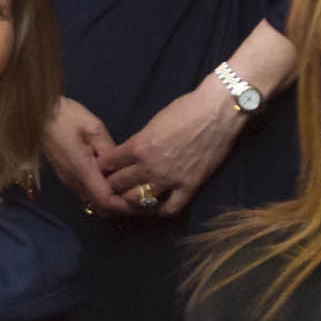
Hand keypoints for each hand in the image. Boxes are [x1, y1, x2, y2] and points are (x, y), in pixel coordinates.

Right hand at [42, 97, 131, 215]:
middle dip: (120, 208)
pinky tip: (114, 183)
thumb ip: (109, 150)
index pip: (105, 199)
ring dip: (111, 203)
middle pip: (99, 207)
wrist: (37, 115)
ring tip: (130, 192)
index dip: (124, 205)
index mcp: (82, 170)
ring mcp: (69, 181)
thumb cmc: (66, 117)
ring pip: (93, 202)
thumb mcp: (94, 128)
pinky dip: (102, 195)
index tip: (142, 201)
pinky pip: (87, 193)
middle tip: (140, 199)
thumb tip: (121, 168)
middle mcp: (74, 181)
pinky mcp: (67, 177)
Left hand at [105, 79, 249, 217]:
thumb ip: (139, 142)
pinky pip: (169, 209)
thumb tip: (130, 154)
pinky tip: (155, 207)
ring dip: (130, 201)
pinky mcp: (189, 187)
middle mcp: (149, 166)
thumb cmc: (186, 109)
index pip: (108, 164)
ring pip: (138, 201)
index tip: (103, 170)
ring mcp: (169, 179)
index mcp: (138, 146)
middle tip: (112, 187)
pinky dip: (159, 211)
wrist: (217, 112)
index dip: (103, 168)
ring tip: (129, 199)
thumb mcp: (153, 122)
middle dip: (111, 186)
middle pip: (118, 185)